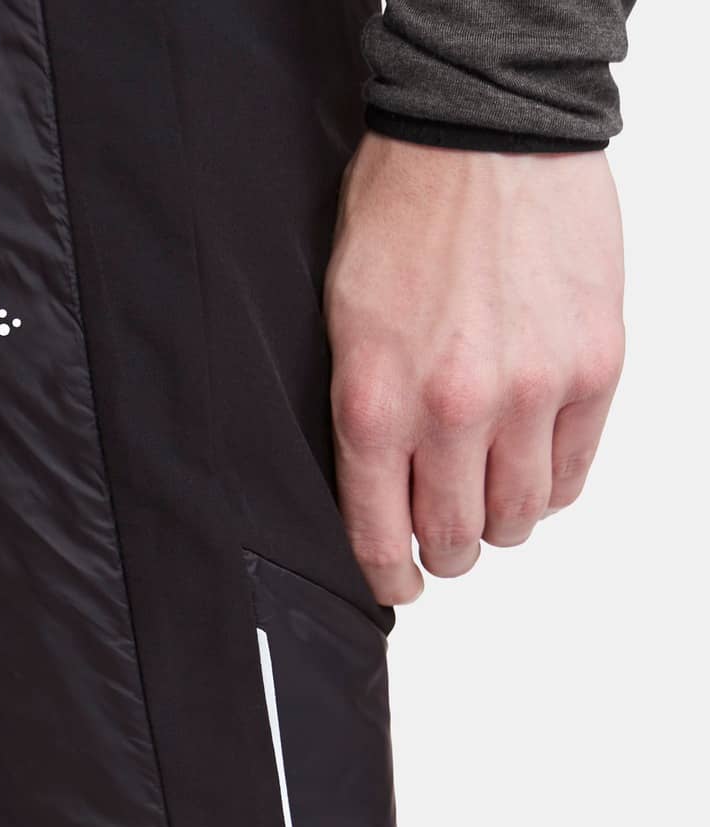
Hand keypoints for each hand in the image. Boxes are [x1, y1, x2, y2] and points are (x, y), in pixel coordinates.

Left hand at [325, 135, 625, 606]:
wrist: (484, 130)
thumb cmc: (405, 212)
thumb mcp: (343, 325)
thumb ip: (362, 415)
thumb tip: (377, 493)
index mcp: (377, 403)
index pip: (379, 535)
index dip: (389, 576)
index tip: (397, 585)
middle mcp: (455, 410)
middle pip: (455, 537)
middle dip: (444, 551)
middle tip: (443, 540)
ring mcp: (532, 390)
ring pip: (521, 516)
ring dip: (503, 521)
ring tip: (491, 498)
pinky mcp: (593, 366)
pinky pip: (575, 470)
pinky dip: (553, 482)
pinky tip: (533, 461)